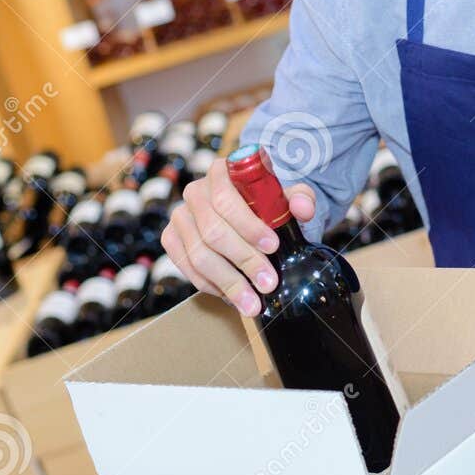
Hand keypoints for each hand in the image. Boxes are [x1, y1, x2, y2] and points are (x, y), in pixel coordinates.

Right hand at [160, 156, 316, 315]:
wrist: (248, 212)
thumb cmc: (267, 202)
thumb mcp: (287, 196)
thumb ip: (300, 198)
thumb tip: (303, 209)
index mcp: (221, 172)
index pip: (227, 199)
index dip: (248, 225)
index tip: (273, 246)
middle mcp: (195, 191)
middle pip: (213, 231)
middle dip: (244, 261)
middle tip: (268, 283)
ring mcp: (180, 216)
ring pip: (199, 255)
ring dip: (228, 282)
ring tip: (252, 302)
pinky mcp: (171, 238)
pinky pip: (187, 267)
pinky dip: (210, 285)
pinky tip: (231, 295)